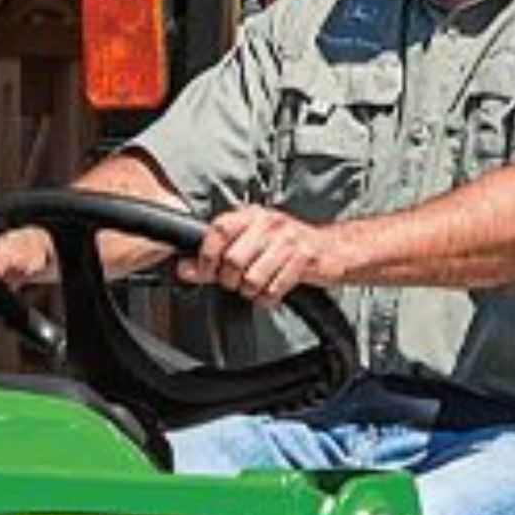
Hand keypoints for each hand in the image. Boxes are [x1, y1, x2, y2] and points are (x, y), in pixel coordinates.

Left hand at [190, 205, 354, 307]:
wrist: (331, 249)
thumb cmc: (285, 248)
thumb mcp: (248, 245)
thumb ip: (214, 257)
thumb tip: (184, 269)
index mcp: (251, 216)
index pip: (218, 231)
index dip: (207, 257)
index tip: (206, 272)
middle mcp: (268, 223)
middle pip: (233, 260)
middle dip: (230, 281)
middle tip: (238, 282)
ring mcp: (288, 240)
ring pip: (252, 278)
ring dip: (251, 291)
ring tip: (258, 286)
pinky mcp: (305, 258)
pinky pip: (274, 289)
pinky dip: (268, 298)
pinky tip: (272, 290)